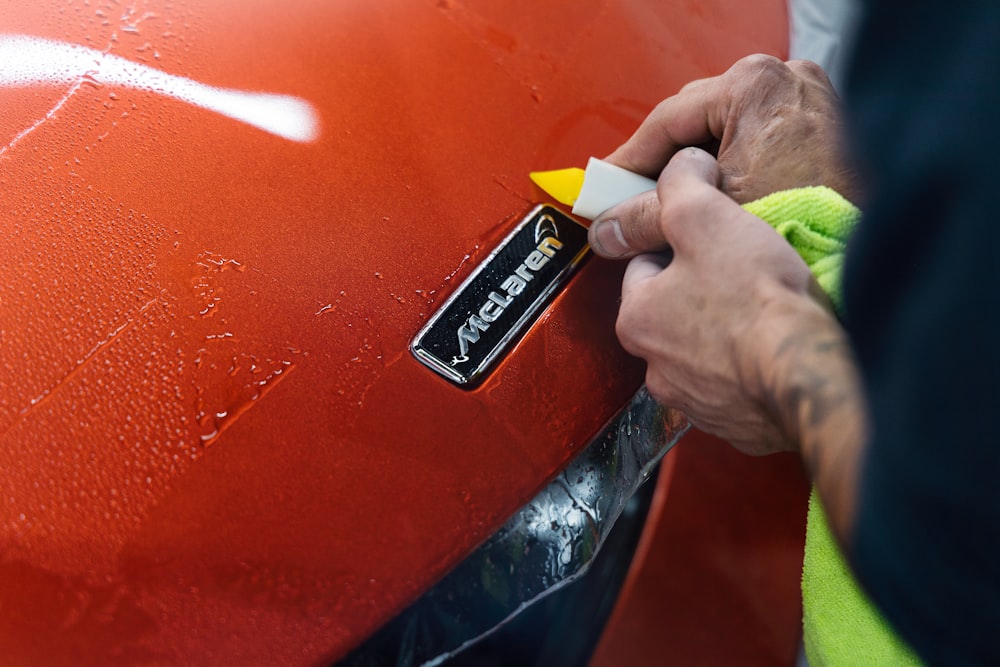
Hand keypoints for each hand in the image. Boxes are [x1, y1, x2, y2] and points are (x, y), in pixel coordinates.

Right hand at [589, 54, 857, 258]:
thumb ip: (647, 217)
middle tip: (635, 203)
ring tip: (678, 208)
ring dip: (699, 168)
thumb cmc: (802, 227)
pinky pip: (762, 141)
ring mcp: (812, 100)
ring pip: (730, 132)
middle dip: (665, 165)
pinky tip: (721, 201)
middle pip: (699, 122)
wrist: (871, 259)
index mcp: (754, 86)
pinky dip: (735, 168)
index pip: (667, 119)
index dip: (629, 160)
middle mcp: (786, 79)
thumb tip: (607, 229)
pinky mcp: (829, 126)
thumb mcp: (708, 216)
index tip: (606, 189)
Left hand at [616, 147, 849, 456]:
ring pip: (703, 351)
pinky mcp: (733, 423)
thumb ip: (681, 184)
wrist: (805, 374)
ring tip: (766, 311)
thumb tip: (680, 165)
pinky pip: (736, 386)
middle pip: (673, 312)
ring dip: (726, 334)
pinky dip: (751, 370)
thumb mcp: (706, 216)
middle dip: (703, 291)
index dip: (680, 244)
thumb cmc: (755, 298)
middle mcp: (654, 367)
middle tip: (745, 273)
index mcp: (636, 318)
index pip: (645, 267)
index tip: (712, 238)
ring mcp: (693, 400)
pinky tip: (777, 350)